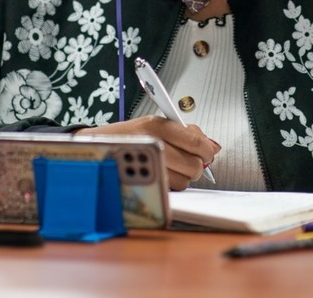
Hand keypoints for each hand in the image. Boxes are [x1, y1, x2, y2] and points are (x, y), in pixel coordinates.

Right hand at [77, 115, 218, 189]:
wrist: (98, 146)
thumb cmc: (132, 135)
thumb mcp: (158, 124)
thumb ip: (187, 134)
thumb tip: (213, 147)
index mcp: (158, 125)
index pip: (195, 141)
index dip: (207, 151)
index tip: (208, 154)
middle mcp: (151, 143)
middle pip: (193, 164)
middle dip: (196, 166)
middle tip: (189, 161)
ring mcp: (146, 164)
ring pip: (184, 180)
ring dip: (183, 176)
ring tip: (171, 166)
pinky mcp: (142, 181)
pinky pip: (170, 189)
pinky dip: (171, 184)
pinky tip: (162, 173)